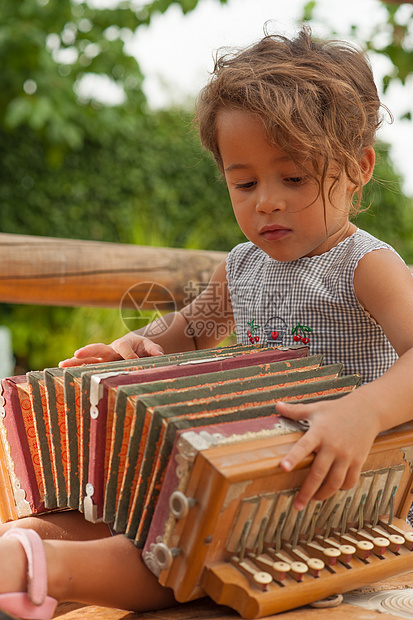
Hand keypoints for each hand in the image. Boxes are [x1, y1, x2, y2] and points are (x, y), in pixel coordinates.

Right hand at [59, 332, 163, 366]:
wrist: (135, 347)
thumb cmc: (143, 348)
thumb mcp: (151, 347)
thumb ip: (154, 349)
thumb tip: (159, 355)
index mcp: (124, 344)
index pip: (123, 348)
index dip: (129, 354)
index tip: (135, 360)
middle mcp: (110, 350)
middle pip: (98, 348)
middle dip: (89, 351)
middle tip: (77, 353)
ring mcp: (103, 358)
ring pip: (89, 359)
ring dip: (76, 362)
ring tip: (61, 365)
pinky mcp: (100, 365)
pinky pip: (88, 368)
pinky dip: (77, 371)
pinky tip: (62, 375)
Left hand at [276, 396, 378, 510]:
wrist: (367, 411)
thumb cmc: (337, 410)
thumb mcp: (315, 408)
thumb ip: (295, 410)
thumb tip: (276, 404)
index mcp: (319, 432)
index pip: (303, 446)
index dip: (293, 457)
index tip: (283, 468)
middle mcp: (332, 446)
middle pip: (318, 473)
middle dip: (306, 491)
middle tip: (297, 505)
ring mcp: (346, 455)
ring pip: (334, 482)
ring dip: (323, 494)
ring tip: (313, 500)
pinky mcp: (358, 461)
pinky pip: (350, 481)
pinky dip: (341, 489)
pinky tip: (332, 490)